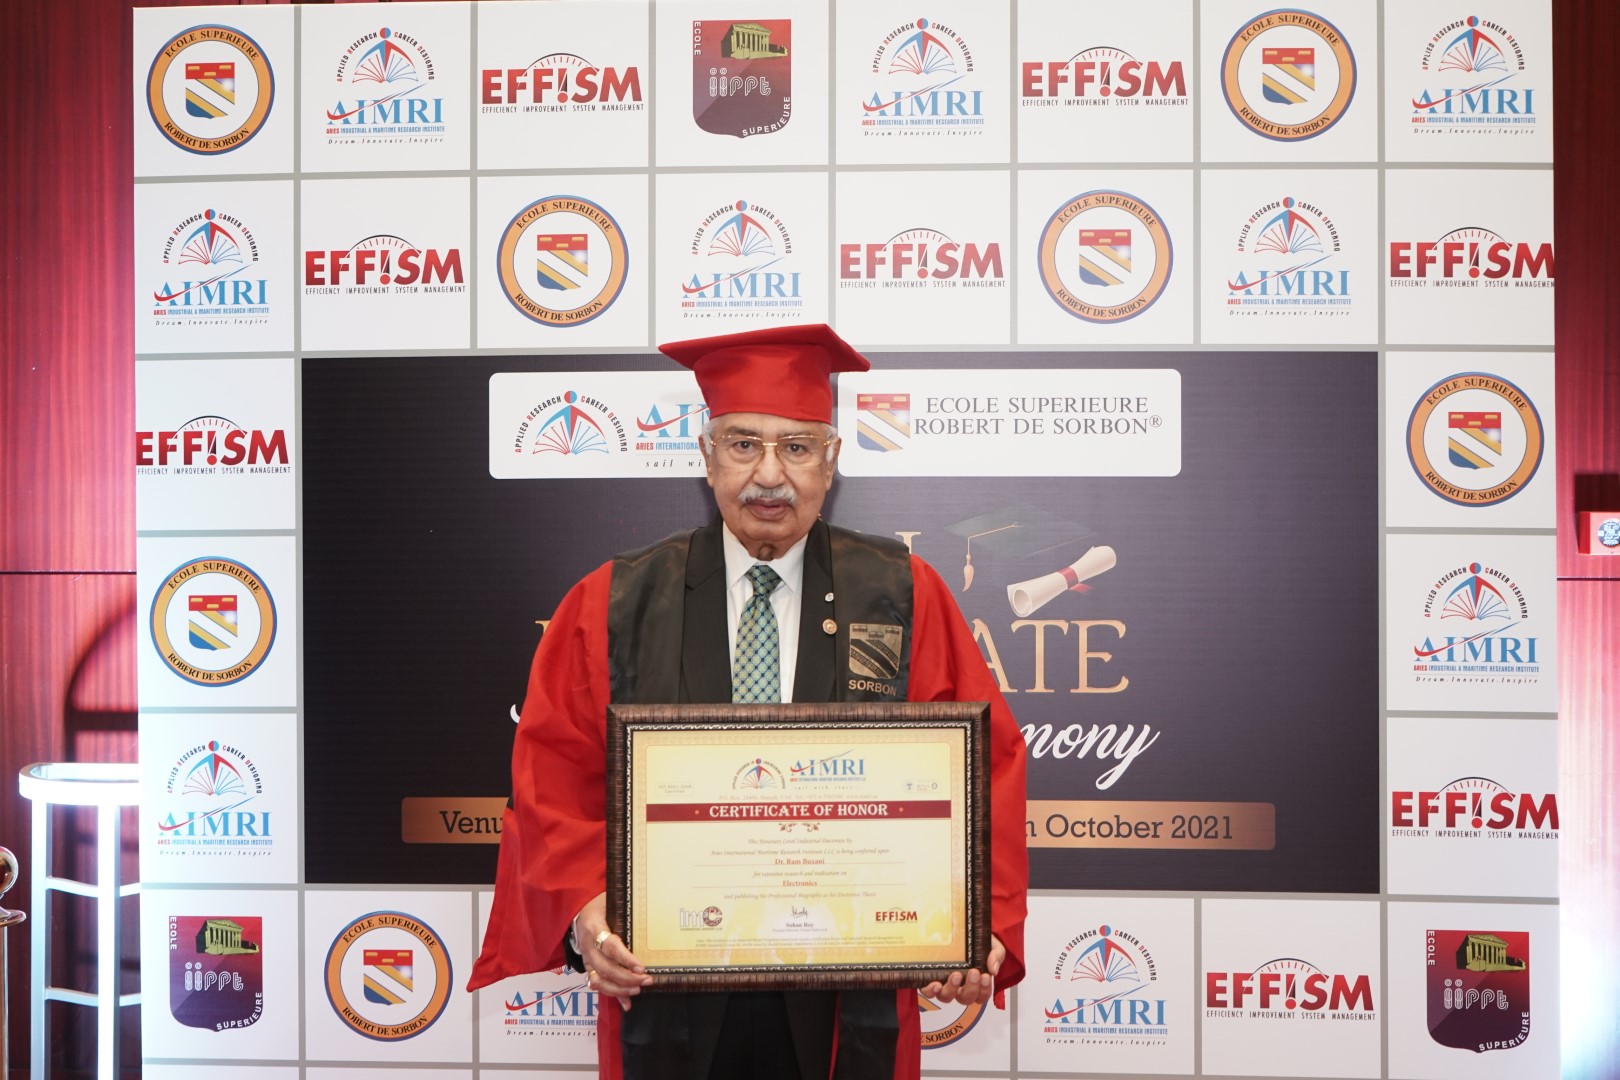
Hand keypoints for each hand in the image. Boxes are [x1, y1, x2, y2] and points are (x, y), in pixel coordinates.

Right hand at [574, 891, 652, 1009]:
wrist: (577, 910)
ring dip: (620, 989)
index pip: (610, 947)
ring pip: (599, 980)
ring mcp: (586, 958)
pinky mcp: (588, 966)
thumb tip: (650, 918)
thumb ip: (625, 913)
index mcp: (594, 927)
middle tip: (646, 980)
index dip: (625, 959)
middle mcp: (588, 946)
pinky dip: (613, 995)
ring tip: (638, 990)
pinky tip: (627, 1003)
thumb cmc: (599, 904)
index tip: (641, 967)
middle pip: (605, 968)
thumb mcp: (611, 902)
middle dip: (626, 978)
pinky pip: (599, 984)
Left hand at [920, 934, 1003, 1006]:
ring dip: (951, 989)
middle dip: (971, 988)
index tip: (985, 976)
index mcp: (975, 983)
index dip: (984, 990)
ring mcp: (945, 984)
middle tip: (973, 972)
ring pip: (947, 997)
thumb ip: (996, 956)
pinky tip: (935, 984)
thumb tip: (993, 970)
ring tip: (955, 975)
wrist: (965, 929)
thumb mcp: (993, 946)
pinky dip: (931, 991)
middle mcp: (960, 987)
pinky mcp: (931, 978)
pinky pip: (929, 991)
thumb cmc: (978, 942)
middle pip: (965, 999)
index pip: (981, 996)